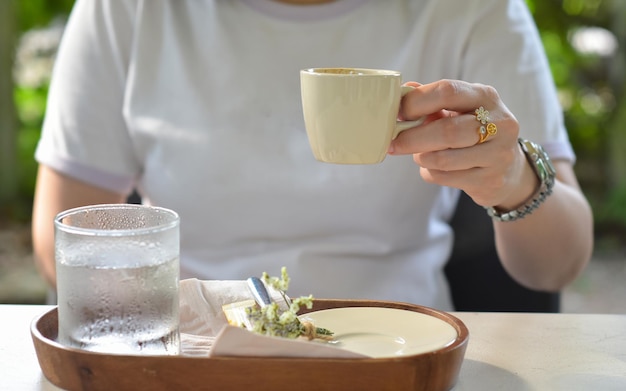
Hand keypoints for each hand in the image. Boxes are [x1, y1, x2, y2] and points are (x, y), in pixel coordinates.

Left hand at [389, 79, 538, 209]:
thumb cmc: (473, 133)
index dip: (417, 102)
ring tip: (419, 155)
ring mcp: (499, 154)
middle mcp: (499, 123)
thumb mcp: (459, 110)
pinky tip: (433, 168)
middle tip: (394, 143)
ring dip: (422, 158)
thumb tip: (402, 93)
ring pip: (445, 159)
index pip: (448, 91)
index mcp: (486, 96)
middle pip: (447, 131)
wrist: (509, 169)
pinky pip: (447, 178)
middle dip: (413, 138)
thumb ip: (432, 101)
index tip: (398, 113)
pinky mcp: (491, 180)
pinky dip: (431, 173)